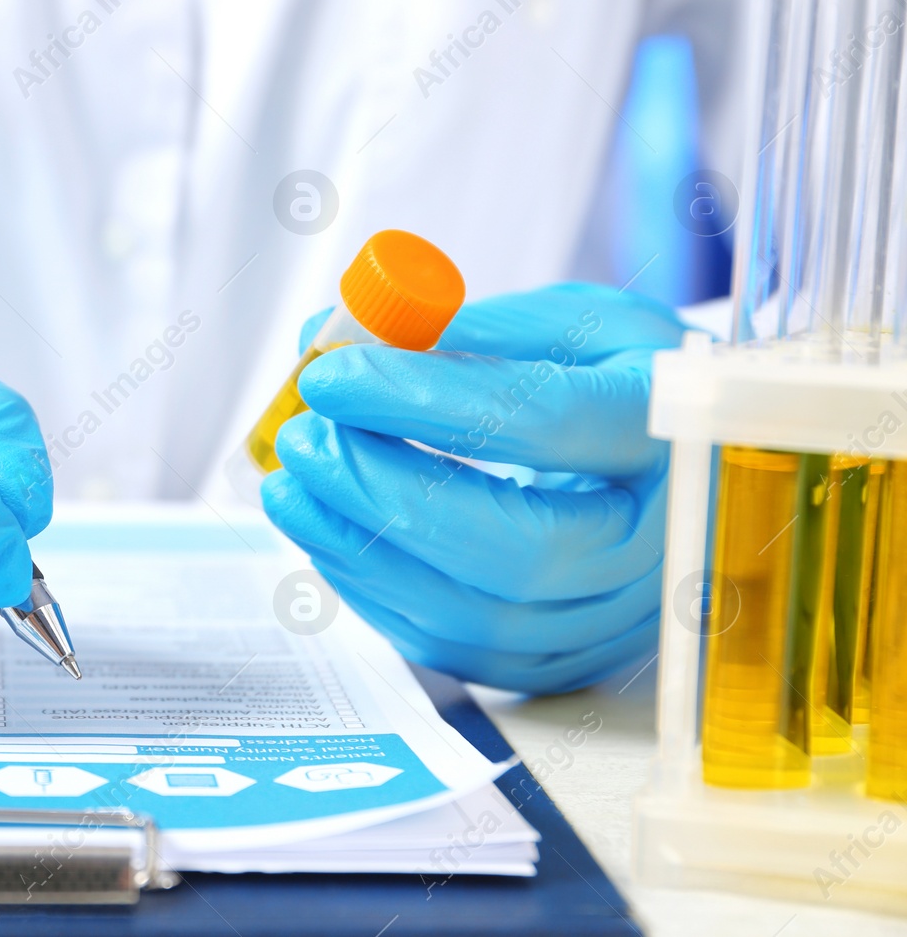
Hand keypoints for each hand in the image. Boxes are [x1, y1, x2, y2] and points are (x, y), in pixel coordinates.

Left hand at [261, 283, 684, 693]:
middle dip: (382, 492)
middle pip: (513, 550)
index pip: (544, 423)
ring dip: (357, 549)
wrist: (691, 463)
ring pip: (473, 617)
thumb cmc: (625, 381)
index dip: (422, 399)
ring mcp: (613, 618)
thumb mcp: (572, 324)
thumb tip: (330, 337)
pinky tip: (329, 533)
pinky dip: (374, 589)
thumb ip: (456, 327)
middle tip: (305, 438)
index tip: (333, 374)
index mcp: (673, 430)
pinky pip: (452, 646)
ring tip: (292, 483)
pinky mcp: (560, 660)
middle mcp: (659, 543)